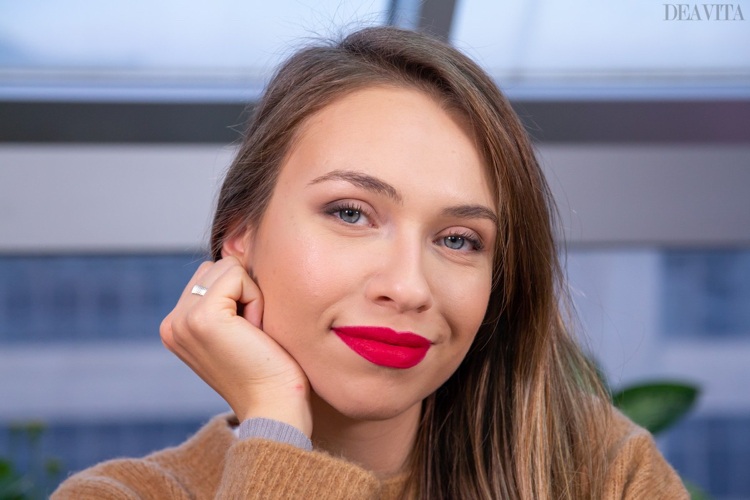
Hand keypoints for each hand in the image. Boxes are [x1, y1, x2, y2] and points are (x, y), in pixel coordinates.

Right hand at [160, 257, 311, 435]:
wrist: (274, 406)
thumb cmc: (267, 368)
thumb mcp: (235, 329)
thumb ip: (223, 298)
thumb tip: (235, 256)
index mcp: (175, 326)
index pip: (211, 274)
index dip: (240, 296)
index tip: (245, 336)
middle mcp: (171, 323)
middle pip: (219, 266)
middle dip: (245, 293)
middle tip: (251, 335)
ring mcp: (182, 320)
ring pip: (229, 267)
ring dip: (252, 296)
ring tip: (252, 333)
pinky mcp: (202, 317)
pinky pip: (239, 276)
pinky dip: (257, 300)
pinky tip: (255, 332)